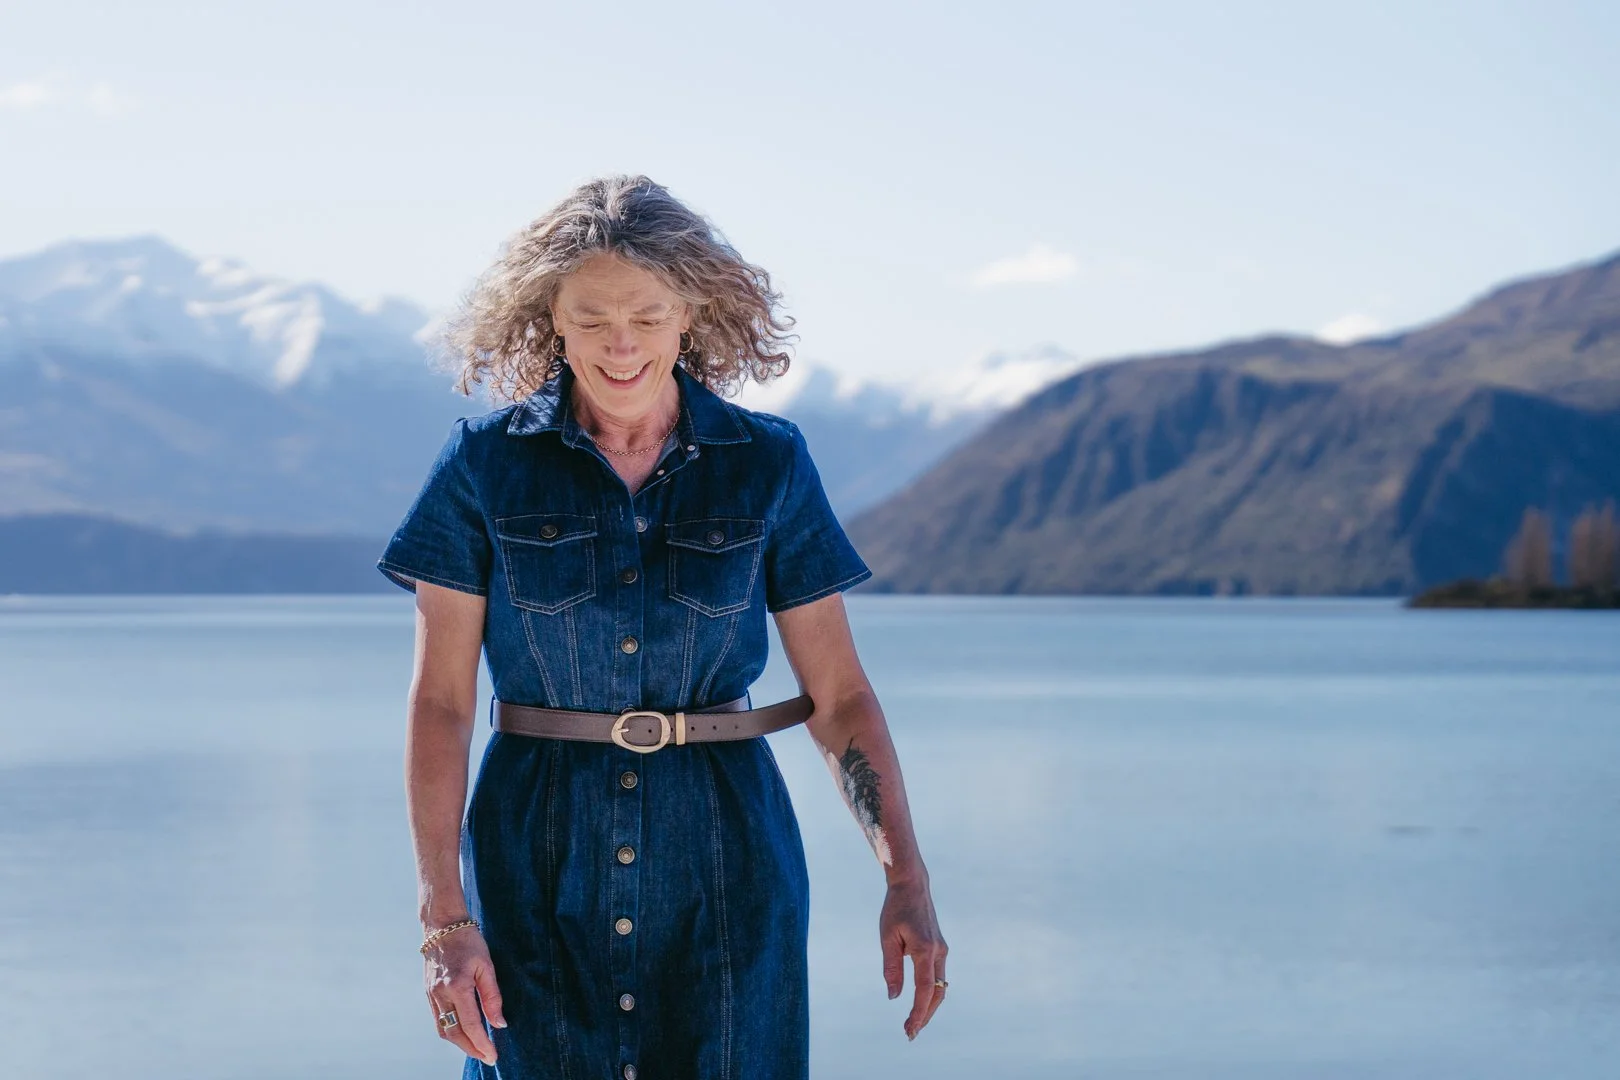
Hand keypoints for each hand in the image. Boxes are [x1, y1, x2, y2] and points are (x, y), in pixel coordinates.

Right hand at [423, 922, 506, 1064]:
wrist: (442, 926)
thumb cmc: (469, 942)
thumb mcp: (487, 966)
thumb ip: (492, 997)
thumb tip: (499, 1023)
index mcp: (457, 986)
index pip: (471, 1024)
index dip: (482, 1043)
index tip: (493, 1056)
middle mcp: (440, 994)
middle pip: (454, 1033)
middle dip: (471, 1049)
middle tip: (487, 1057)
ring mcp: (431, 994)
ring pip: (443, 1030)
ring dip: (460, 1043)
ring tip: (477, 1049)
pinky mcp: (428, 993)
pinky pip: (438, 1019)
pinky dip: (451, 1031)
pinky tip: (463, 1033)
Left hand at [879, 875, 947, 1039]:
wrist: (912, 885)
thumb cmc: (895, 909)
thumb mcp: (887, 938)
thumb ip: (891, 968)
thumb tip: (894, 997)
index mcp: (924, 949)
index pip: (924, 990)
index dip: (918, 1013)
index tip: (910, 1030)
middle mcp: (938, 952)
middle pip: (937, 993)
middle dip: (926, 1016)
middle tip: (910, 1034)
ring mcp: (942, 950)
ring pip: (940, 986)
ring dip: (929, 1006)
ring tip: (914, 1023)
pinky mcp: (940, 948)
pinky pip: (937, 976)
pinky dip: (930, 992)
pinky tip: (920, 1002)